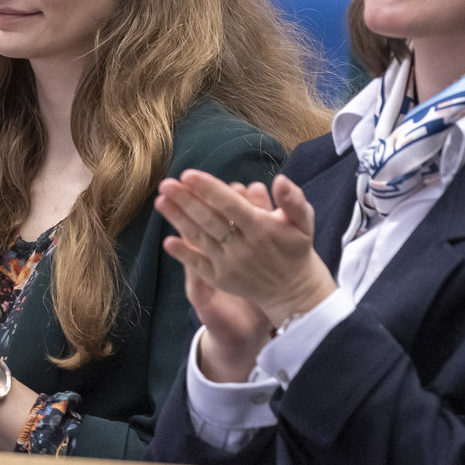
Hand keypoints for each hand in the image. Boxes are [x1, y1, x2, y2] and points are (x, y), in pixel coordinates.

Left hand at [156, 171, 335, 333]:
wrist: (294, 290)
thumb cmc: (296, 248)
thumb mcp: (304, 221)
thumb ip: (293, 201)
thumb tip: (280, 180)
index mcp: (262, 228)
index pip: (230, 205)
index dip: (208, 189)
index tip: (188, 174)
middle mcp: (244, 248)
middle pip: (209, 220)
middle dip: (186, 201)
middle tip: (165, 183)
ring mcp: (231, 265)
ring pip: (201, 239)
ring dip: (179, 220)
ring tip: (160, 201)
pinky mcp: (222, 280)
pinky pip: (199, 266)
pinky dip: (183, 254)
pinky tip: (167, 241)